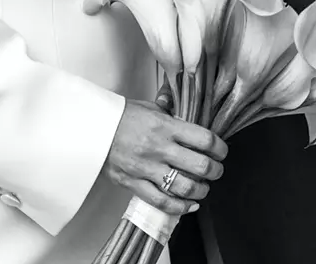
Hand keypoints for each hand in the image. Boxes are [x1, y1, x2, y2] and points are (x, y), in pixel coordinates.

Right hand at [102, 99, 227, 215]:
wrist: (93, 129)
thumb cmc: (121, 116)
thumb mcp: (149, 107)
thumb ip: (171, 112)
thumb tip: (189, 112)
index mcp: (165, 126)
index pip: (204, 138)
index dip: (219, 147)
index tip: (222, 150)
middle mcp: (159, 148)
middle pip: (199, 165)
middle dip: (215, 171)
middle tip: (218, 170)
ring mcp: (147, 168)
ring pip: (184, 187)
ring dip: (201, 190)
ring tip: (204, 187)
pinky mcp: (135, 184)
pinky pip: (162, 201)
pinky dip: (180, 207)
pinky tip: (190, 204)